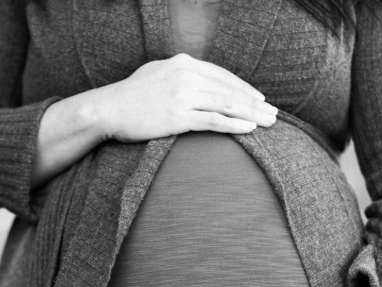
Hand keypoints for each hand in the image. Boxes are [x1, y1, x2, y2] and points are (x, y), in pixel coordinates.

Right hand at [92, 53, 277, 142]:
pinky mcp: (178, 117)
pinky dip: (234, 125)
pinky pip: (213, 120)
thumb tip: (197, 80)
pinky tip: (249, 129)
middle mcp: (186, 75)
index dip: (244, 88)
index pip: (223, 75)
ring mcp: (182, 95)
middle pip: (229, 90)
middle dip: (255, 103)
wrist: (108, 109)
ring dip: (252, 114)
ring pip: (226, 104)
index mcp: (183, 63)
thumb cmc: (130, 96)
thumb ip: (179, 74)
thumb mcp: (156, 73)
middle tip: (273, 113)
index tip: (259, 99)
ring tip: (268, 123)